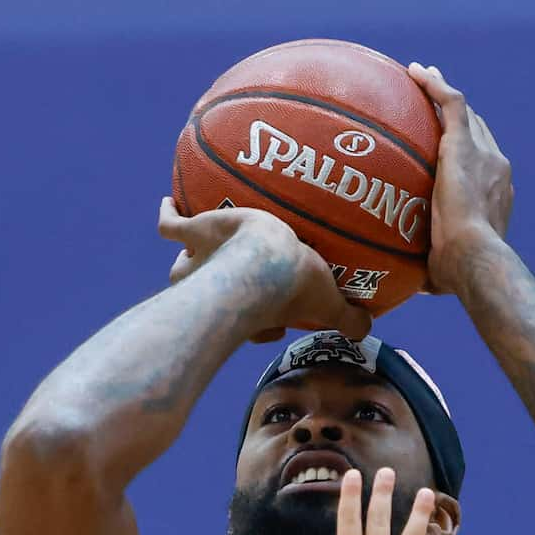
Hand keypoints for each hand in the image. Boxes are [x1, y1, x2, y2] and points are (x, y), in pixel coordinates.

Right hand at [158, 198, 367, 341]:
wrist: (264, 258)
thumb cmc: (293, 285)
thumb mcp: (327, 302)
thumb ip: (346, 318)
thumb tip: (366, 331)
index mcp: (250, 308)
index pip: (253, 325)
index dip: (266, 326)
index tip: (278, 323)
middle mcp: (218, 289)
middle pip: (212, 295)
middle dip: (218, 292)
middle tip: (232, 275)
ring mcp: (200, 262)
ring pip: (184, 266)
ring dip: (190, 257)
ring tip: (195, 241)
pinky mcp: (194, 234)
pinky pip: (170, 226)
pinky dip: (168, 215)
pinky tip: (169, 203)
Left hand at [406, 64, 512, 297]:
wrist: (474, 258)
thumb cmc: (459, 274)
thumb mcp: (444, 271)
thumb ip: (431, 270)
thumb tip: (407, 285)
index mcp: (496, 194)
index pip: (482, 163)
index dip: (466, 151)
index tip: (445, 147)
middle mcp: (496, 167)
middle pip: (476, 131)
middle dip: (455, 117)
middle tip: (431, 104)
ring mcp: (483, 152)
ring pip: (464, 112)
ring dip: (442, 92)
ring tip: (421, 76)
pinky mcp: (464, 144)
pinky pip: (452, 103)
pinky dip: (435, 85)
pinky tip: (415, 72)